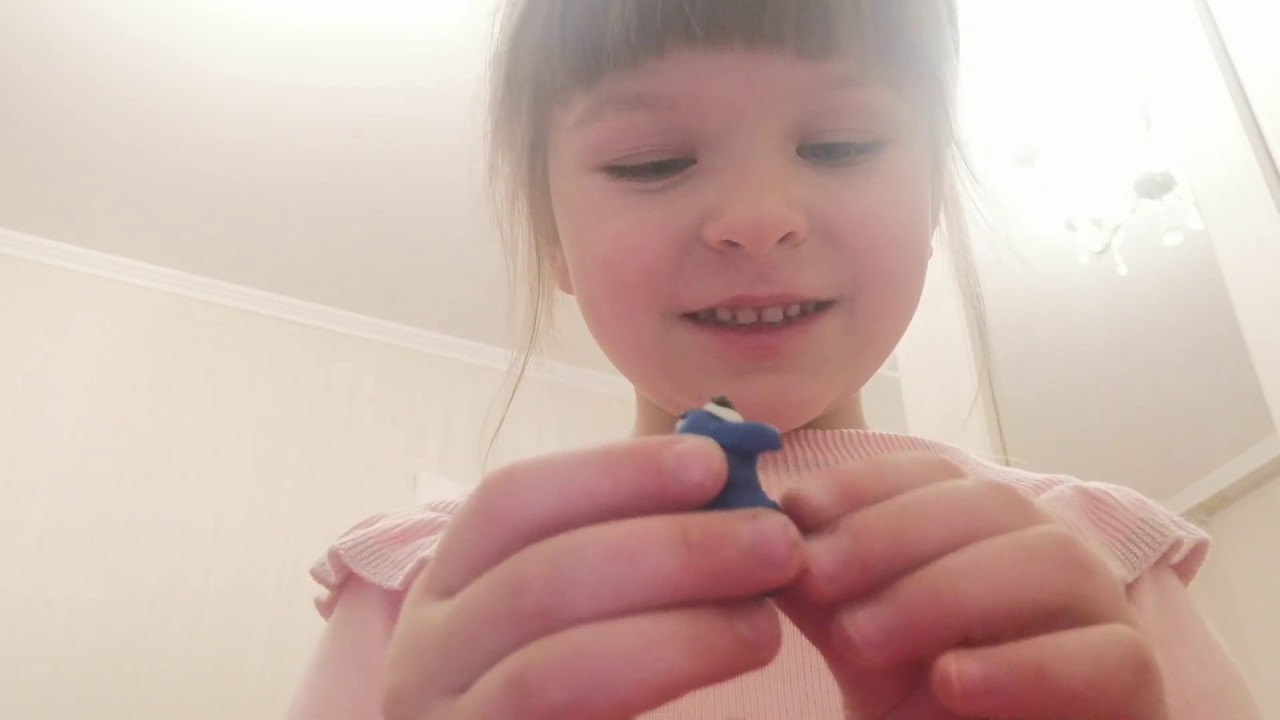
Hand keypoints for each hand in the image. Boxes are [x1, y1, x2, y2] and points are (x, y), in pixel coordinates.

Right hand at [382, 435, 804, 719]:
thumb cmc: (575, 689)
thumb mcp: (579, 609)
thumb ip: (630, 550)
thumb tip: (723, 474)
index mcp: (447, 587)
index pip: (511, 501)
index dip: (613, 472)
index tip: (713, 462)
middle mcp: (424, 653)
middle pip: (539, 579)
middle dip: (672, 551)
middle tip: (777, 542)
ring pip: (552, 669)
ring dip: (680, 633)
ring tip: (768, 622)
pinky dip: (659, 677)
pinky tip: (732, 659)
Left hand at [774, 454, 1167, 719]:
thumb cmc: (924, 703)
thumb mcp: (860, 640)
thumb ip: (820, 587)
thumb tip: (761, 522)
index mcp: (989, 526)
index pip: (934, 474)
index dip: (864, 484)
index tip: (796, 509)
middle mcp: (1054, 550)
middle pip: (988, 505)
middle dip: (890, 535)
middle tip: (816, 579)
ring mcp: (1105, 611)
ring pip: (1050, 562)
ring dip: (945, 591)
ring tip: (863, 641)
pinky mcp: (1138, 683)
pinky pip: (1105, 656)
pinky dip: (1023, 665)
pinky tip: (951, 683)